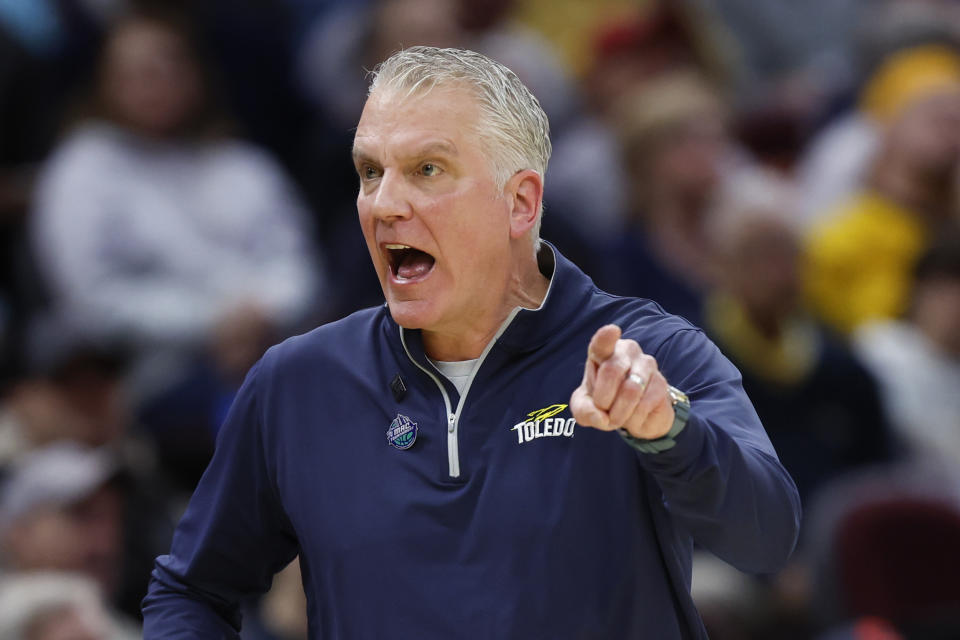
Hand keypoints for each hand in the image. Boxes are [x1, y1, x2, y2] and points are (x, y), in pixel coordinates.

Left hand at [570, 324, 673, 438]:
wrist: (633, 415)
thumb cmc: (604, 402)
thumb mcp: (585, 408)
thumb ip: (584, 411)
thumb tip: (600, 418)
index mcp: (603, 352)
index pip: (603, 342)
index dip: (606, 337)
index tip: (612, 331)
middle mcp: (626, 351)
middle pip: (612, 371)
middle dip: (603, 399)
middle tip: (603, 412)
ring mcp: (646, 364)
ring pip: (630, 390)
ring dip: (619, 413)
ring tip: (617, 418)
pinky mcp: (661, 383)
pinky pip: (644, 404)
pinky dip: (634, 419)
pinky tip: (633, 417)